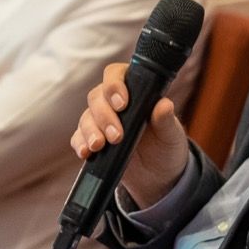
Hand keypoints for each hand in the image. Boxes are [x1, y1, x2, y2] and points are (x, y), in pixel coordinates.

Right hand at [71, 61, 189, 201]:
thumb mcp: (170, 133)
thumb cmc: (166, 144)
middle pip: (97, 98)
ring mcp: (100, 121)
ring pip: (86, 117)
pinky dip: (80, 144)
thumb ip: (165, 119)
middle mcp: (112, 102)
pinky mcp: (93, 140)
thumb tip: (164, 105)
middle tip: (117, 136)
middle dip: (104, 116)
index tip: (122, 104)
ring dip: (90, 131)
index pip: (115, 75)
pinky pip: (79, 137)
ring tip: (100, 146)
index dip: (114, 86)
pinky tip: (86, 153)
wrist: (159, 173)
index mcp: (133, 89)